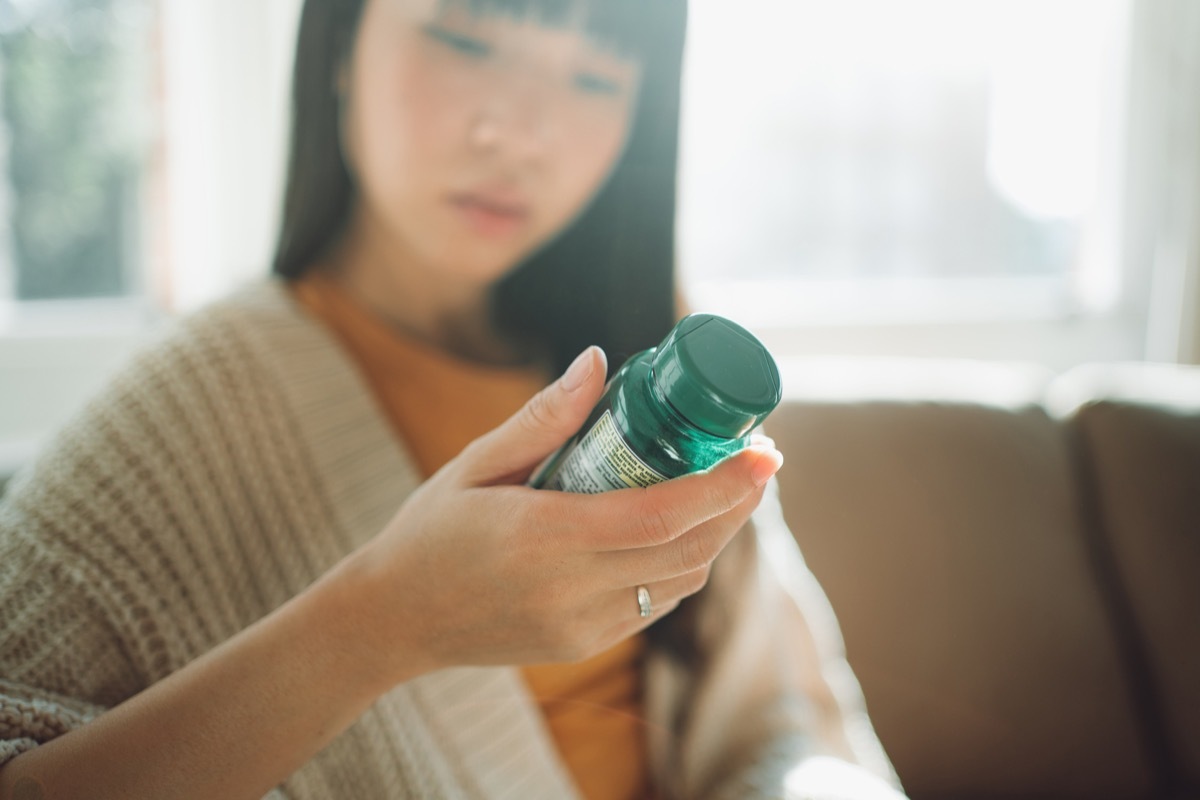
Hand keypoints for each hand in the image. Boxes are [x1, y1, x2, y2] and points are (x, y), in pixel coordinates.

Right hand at [346, 346, 783, 680]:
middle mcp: (570, 589)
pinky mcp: (583, 644)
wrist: (394, 620)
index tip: (763, 451)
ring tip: (731, 489)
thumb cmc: (429, 532)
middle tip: (760, 459)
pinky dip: (682, 564)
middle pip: (688, 549)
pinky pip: (654, 603)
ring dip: (717, 535)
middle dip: (737, 504)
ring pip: (680, 580)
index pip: (661, 514)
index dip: (724, 485)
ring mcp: (581, 626)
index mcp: (543, 536)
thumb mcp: (474, 463)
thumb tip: (598, 362)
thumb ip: (542, 418)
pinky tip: (683, 529)